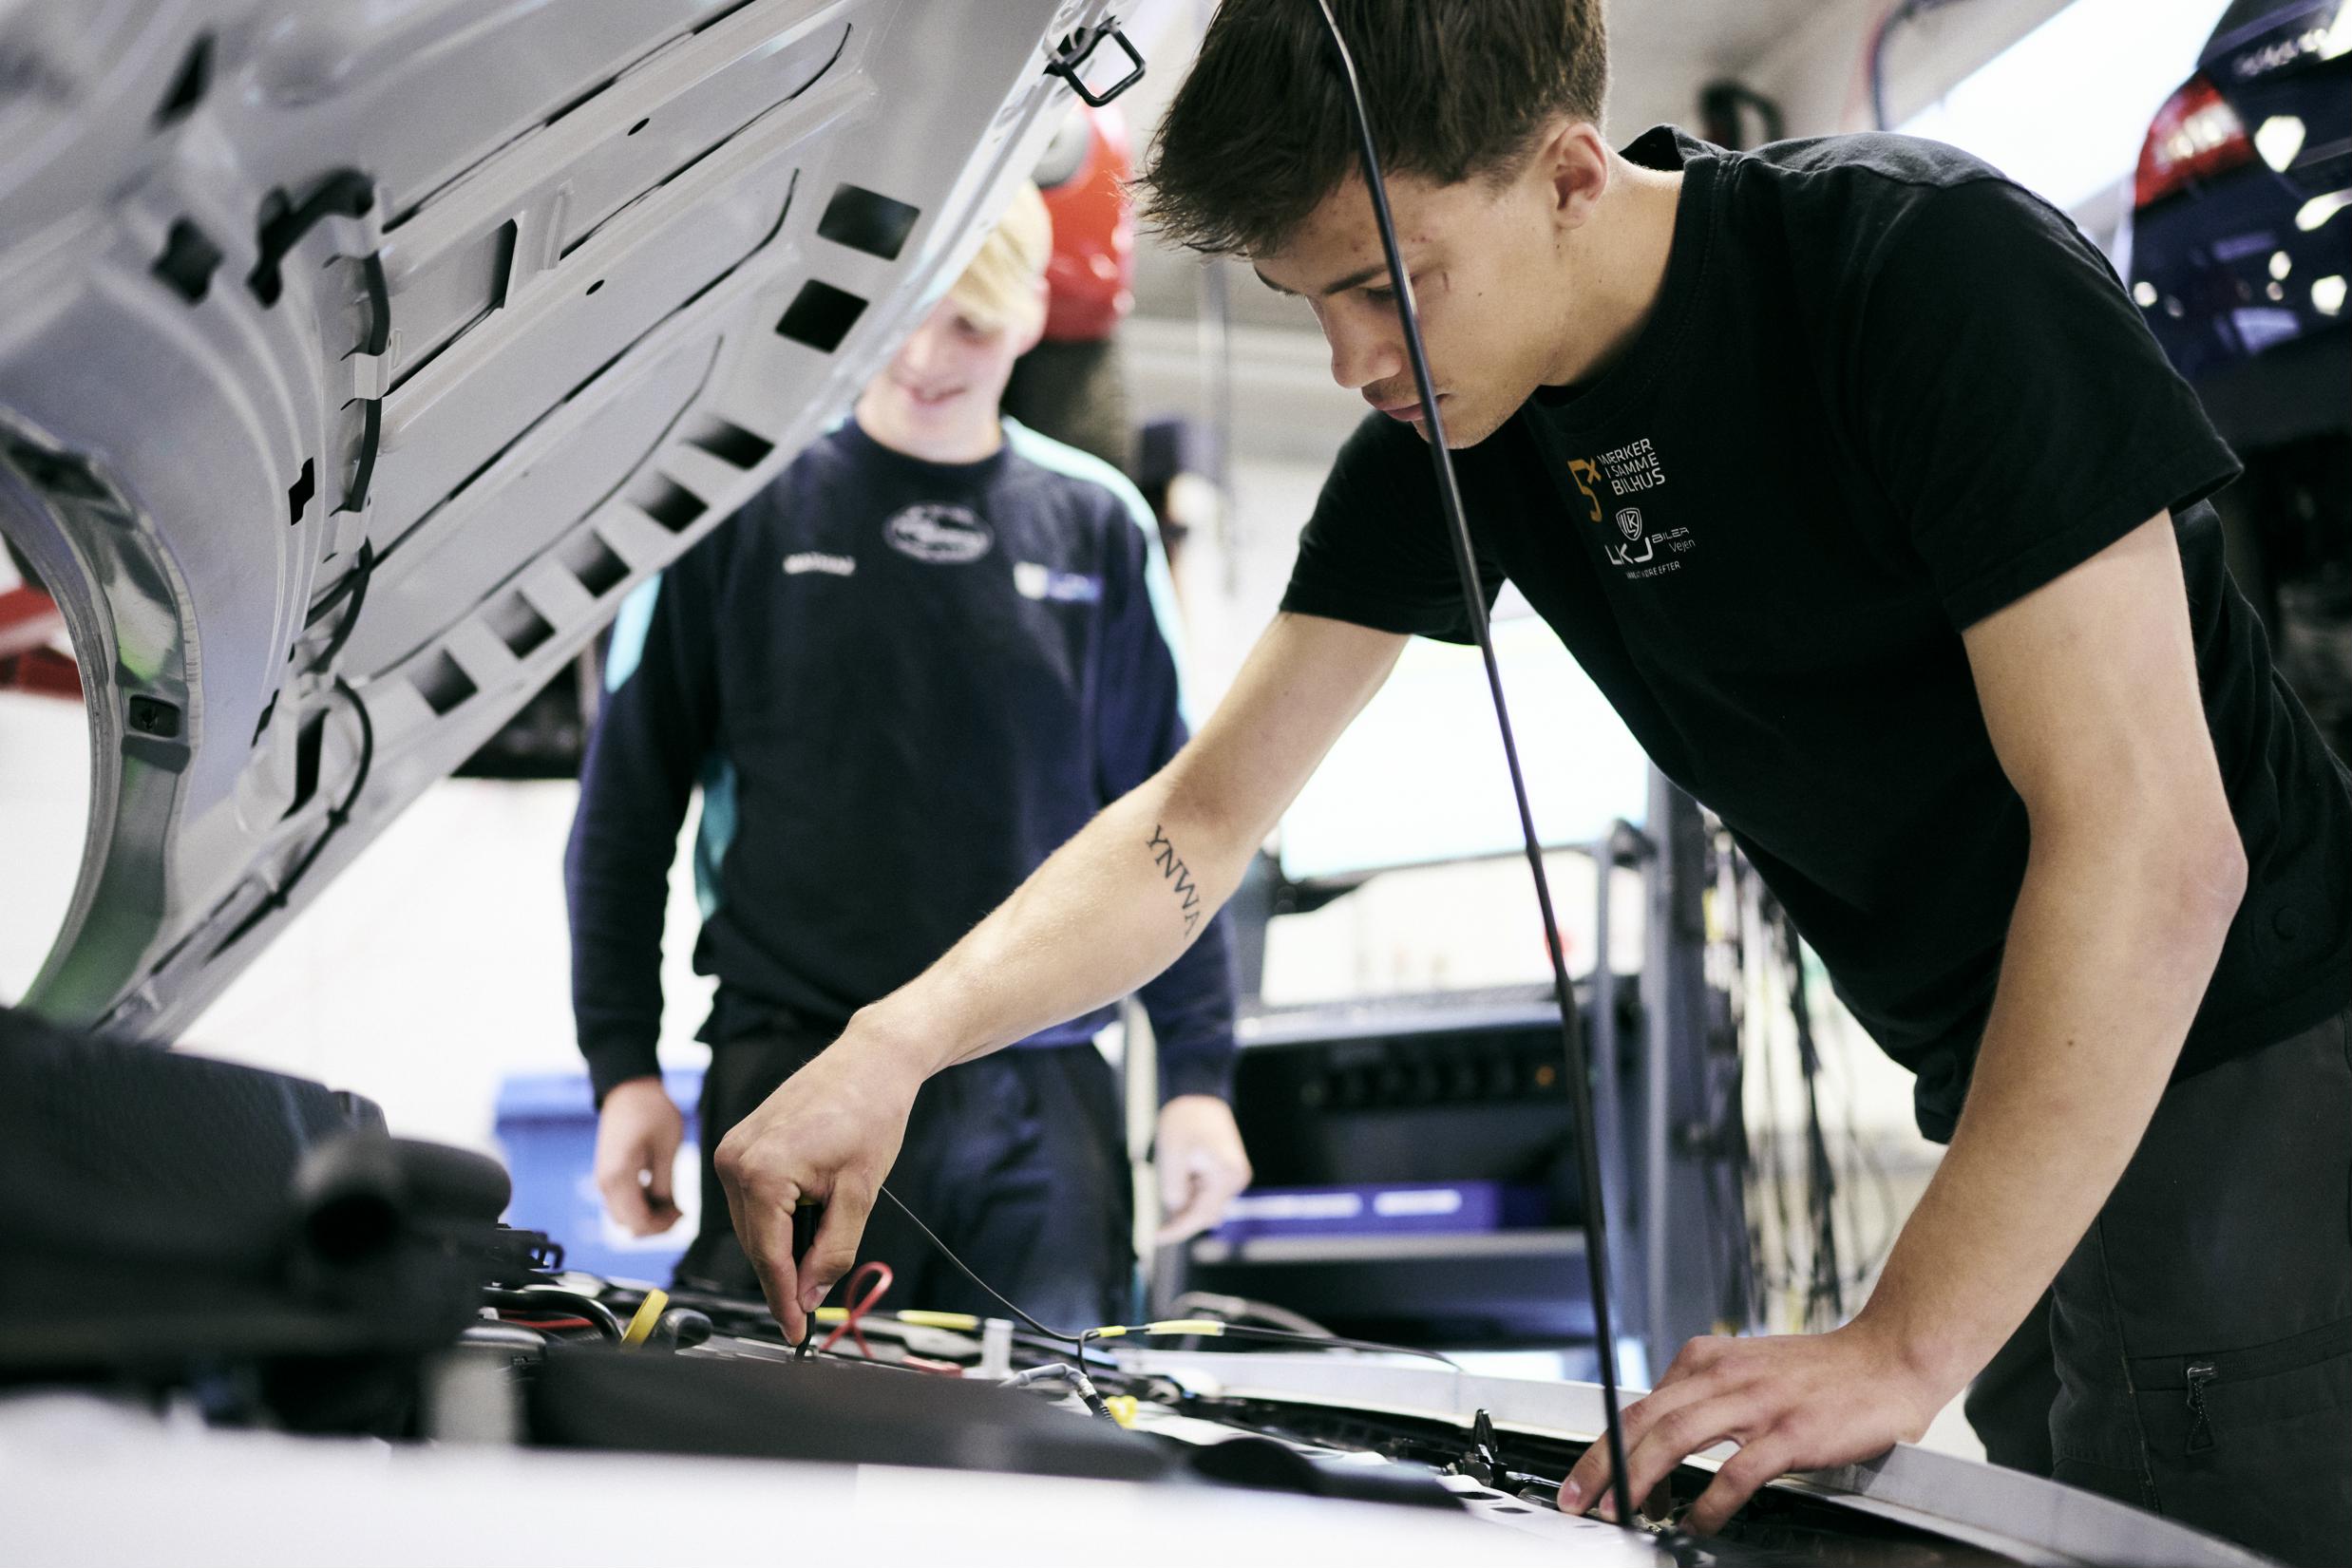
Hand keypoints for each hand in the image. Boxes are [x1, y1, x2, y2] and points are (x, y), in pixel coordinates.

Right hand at [593, 1077, 683, 1235]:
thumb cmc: (651, 1111)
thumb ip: (665, 1184)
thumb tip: (667, 1211)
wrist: (628, 1089)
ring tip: (673, 1202)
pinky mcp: (608, 1175)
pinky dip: (641, 1206)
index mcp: (618, 1177)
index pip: (638, 1223)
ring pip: (625, 1217)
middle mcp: (605, 1183)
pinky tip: (660, 1194)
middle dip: (656, 1225)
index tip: (683, 1213)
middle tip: (681, 1209)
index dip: (662, 1227)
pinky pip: (622, 1203)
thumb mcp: (667, 1148)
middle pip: (629, 1225)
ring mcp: (604, 1180)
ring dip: (648, 1216)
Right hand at [712, 1029, 926, 1339]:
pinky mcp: (737, 1144)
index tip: (796, 1334)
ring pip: (750, 1226)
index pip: (768, 1257)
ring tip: (815, 1257)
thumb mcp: (860, 1193)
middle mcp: (734, 1161)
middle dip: (783, 1277)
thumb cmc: (871, 1113)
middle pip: (755, 1245)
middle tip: (811, 1307)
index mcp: (761, 1172)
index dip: (785, 1301)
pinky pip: (749, 1200)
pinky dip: (773, 1220)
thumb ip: (834, 1250)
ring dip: (779, 1248)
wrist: (870, 1061)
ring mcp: (731, 1150)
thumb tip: (811, 1293)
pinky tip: (802, 1224)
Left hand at [1153, 1094, 1251, 1243]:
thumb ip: (1173, 1190)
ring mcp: (1233, 1176)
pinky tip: (1179, 1169)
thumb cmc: (1185, 1119)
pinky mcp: (1226, 1172)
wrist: (1198, 1092)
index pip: (1200, 1216)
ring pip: (1203, 1203)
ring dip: (1183, 1198)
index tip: (1155, 1239)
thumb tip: (1176, 1212)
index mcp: (1226, 1176)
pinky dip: (1189, 1190)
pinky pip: (1205, 1191)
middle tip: (1157, 1206)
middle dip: (1180, 1213)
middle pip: (1204, 1213)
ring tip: (1172, 1166)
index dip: (1176, 1230)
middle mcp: (1235, 1179)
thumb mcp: (1171, 1156)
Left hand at [1558, 1320, 1950, 1534]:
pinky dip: (1710, 1502)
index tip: (1585, 1479)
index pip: (1640, 1403)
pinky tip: (1697, 1523)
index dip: (1606, 1445)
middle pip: (1644, 1419)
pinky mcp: (1790, 1432)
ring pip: (1676, 1438)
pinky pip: (1737, 1472)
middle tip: (1578, 1501)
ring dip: (1640, 1480)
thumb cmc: (1820, 1371)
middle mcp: (1724, 1375)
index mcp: (1708, 1358)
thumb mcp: (1747, 1365)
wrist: (1888, 1357)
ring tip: (1621, 1514)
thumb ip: (1704, 1390)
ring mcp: (1757, 1403)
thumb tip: (1659, 1431)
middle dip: (1602, 1463)